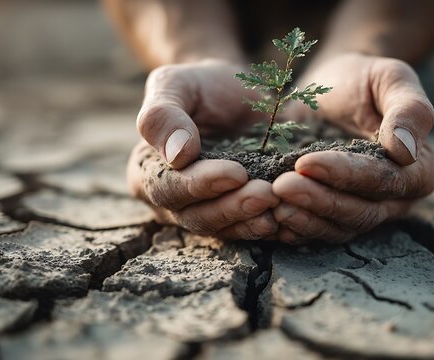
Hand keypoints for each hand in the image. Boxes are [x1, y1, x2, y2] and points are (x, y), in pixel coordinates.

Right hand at [129, 60, 278, 239]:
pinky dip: (266, 223)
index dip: (200, 184)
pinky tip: (287, 216)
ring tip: (280, 205)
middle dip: (233, 208)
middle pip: (196, 216)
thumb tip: (177, 155)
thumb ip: (163, 115)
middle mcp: (170, 201)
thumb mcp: (174, 84)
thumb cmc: (198, 86)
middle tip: (267, 194)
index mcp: (146, 172)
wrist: (231, 93)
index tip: (236, 173)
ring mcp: (203, 211)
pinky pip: (247, 227)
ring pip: (224, 228)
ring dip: (252, 220)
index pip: (168, 188)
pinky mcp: (233, 215)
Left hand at [275, 54, 433, 243]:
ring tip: (271, 200)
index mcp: (417, 170)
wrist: (333, 87)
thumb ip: (409, 109)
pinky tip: (269, 217)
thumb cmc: (365, 79)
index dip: (346, 175)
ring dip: (303, 218)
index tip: (307, 162)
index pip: (384, 181)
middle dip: (318, 200)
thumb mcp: (391, 79)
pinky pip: (316, 231)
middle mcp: (394, 200)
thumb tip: (405, 150)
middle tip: (281, 186)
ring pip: (336, 227)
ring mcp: (362, 211)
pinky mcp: (332, 215)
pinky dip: (293, 227)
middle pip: (359, 212)